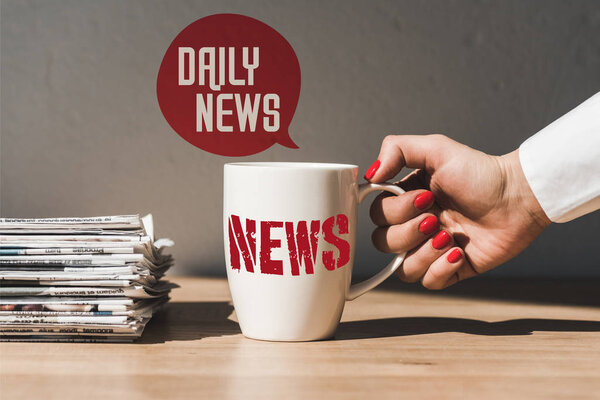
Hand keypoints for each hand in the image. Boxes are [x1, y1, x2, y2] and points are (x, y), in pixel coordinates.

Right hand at [366, 134, 550, 288]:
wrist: (519, 198)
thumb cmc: (480, 172)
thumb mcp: (436, 149)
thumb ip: (396, 149)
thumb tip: (371, 174)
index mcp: (406, 200)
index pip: (377, 215)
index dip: (396, 211)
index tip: (426, 197)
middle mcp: (414, 226)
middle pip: (383, 243)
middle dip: (409, 232)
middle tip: (437, 217)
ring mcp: (431, 250)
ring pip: (402, 268)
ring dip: (423, 253)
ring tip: (448, 237)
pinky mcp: (451, 269)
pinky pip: (428, 283)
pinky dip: (440, 269)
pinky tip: (458, 251)